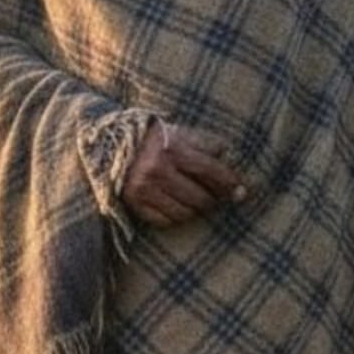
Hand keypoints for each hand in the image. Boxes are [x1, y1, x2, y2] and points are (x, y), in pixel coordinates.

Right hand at [121, 119, 250, 228]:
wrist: (111, 144)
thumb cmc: (154, 138)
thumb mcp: (179, 132)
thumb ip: (205, 144)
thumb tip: (229, 163)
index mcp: (172, 147)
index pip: (211, 170)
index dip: (230, 182)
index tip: (242, 191)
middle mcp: (158, 169)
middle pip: (201, 197)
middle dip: (213, 199)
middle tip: (216, 197)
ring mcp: (145, 188)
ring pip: (185, 213)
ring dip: (195, 210)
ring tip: (195, 201)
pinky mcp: (135, 203)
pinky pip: (166, 221)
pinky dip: (176, 216)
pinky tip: (177, 207)